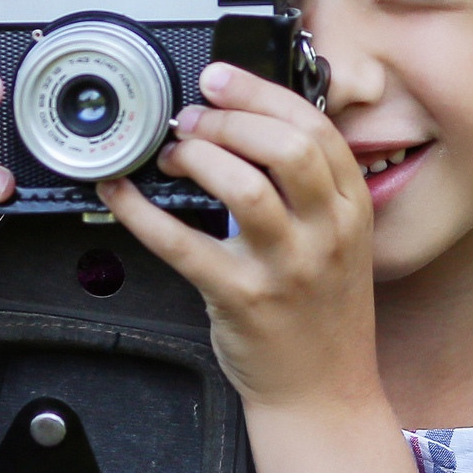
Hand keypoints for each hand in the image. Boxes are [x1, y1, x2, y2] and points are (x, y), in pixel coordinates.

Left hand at [98, 61, 377, 411]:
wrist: (324, 392)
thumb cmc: (321, 313)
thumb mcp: (340, 241)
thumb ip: (311, 188)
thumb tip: (250, 127)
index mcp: (350, 209)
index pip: (314, 128)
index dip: (262, 93)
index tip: (222, 80)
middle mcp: (326, 232)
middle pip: (285, 147)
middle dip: (228, 119)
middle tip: (191, 119)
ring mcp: (287, 267)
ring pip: (243, 187)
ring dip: (198, 156)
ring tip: (172, 153)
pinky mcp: (242, 298)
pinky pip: (183, 245)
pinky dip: (142, 213)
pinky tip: (122, 194)